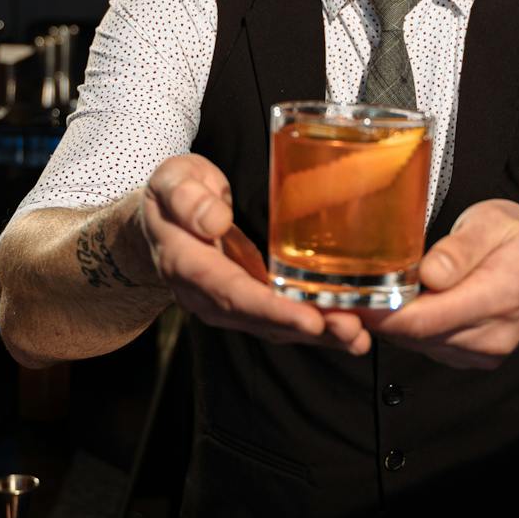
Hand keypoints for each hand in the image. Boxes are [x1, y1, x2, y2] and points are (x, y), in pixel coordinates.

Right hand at [138, 154, 369, 354]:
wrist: (161, 222)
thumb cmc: (172, 195)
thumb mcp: (171, 181)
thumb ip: (186, 197)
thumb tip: (215, 220)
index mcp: (187, 264)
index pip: (231, 292)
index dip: (271, 309)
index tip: (308, 318)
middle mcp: (208, 295)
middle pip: (259, 319)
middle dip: (306, 327)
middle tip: (350, 330)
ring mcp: (229, 303)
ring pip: (273, 326)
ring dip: (318, 334)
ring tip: (357, 336)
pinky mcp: (249, 302)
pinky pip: (280, 319)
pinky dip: (315, 327)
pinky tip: (349, 329)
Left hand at [364, 199, 518, 369]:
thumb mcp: (494, 222)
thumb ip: (460, 248)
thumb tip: (428, 273)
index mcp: (499, 295)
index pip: (424, 319)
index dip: (379, 312)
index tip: (349, 295)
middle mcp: (491, 335)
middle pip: (414, 335)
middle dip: (375, 315)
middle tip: (345, 290)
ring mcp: (483, 353)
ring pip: (416, 344)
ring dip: (391, 321)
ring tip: (375, 291)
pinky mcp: (474, 360)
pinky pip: (427, 347)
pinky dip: (409, 328)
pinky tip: (406, 304)